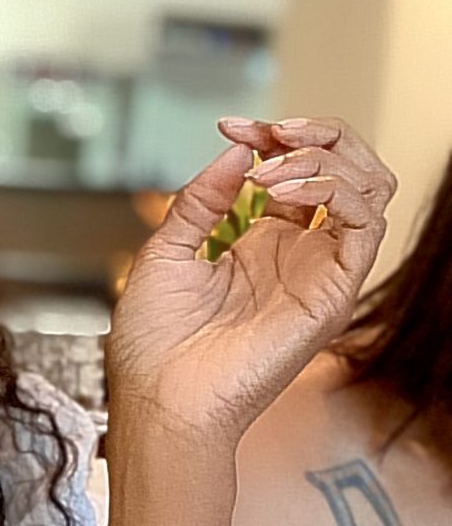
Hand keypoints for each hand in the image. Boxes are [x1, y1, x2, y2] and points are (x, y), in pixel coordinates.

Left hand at [108, 117, 394, 447]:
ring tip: (271, 165)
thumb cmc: (154, 345)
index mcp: (261, 244)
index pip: (300, 170)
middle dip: (315, 134)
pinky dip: (336, 191)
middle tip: (268, 130)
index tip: (232, 125)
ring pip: (370, 190)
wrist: (159, 399)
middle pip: (347, 171)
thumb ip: (199, 200)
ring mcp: (319, 272)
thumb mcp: (164, 252)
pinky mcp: (332, 293)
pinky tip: (284, 190)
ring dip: (328, 157)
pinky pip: (367, 227)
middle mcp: (298, 255)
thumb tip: (234, 151)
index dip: (274, 137)